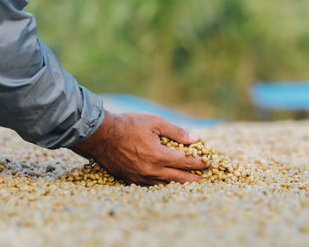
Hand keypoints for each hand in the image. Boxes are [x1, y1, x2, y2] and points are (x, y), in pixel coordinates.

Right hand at [70, 110, 209, 184]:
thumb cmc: (128, 125)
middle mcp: (151, 170)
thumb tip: (195, 139)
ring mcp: (141, 177)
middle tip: (203, 179)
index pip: (185, 162)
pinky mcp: (132, 180)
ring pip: (166, 185)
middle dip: (194, 179)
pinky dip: (163, 185)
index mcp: (159, 156)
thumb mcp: (155, 122)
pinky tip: (167, 183)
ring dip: (179, 184)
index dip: (199, 163)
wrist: (101, 136)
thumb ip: (176, 132)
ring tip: (188, 182)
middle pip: (179, 178)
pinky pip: (152, 186)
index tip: (208, 162)